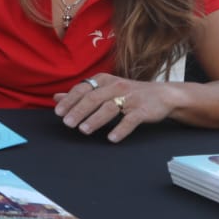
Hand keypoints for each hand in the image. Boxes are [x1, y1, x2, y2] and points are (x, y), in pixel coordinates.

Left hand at [52, 74, 173, 142]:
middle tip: (67, 123)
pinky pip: (131, 120)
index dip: (70, 100)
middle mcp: (116, 86)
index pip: (83, 89)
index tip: (58, 112)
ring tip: (84, 130)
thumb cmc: (128, 93)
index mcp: (104, 80)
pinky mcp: (143, 110)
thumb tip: (56, 97)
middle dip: (79, 110)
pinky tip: (111, 138)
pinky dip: (121, 129)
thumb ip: (81, 93)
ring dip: (96, 119)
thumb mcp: (104, 88)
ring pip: (110, 108)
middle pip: (94, 98)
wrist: (162, 94)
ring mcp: (130, 98)